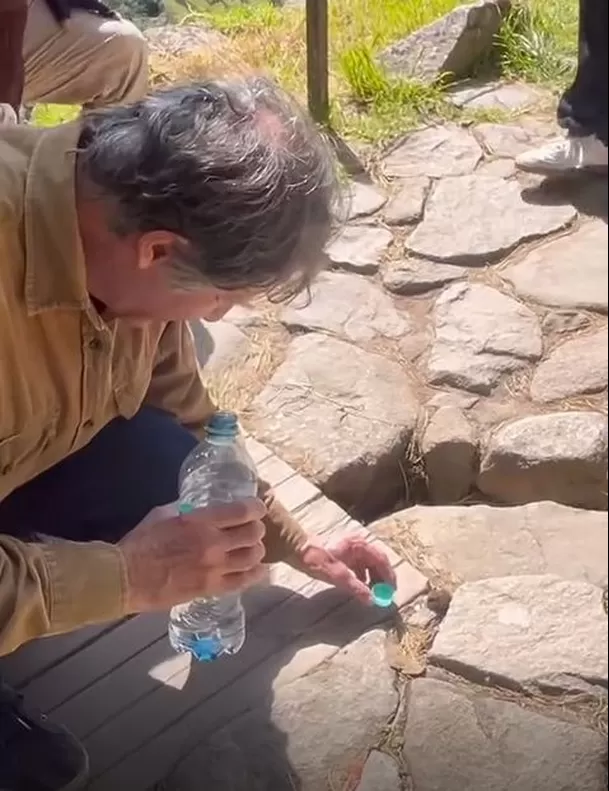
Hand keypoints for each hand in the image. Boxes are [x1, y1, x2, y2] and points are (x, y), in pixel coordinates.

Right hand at [119, 498, 266, 613]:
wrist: (125, 578)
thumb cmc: (140, 544)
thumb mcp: (162, 515)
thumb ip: (185, 511)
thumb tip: (197, 508)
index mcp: (200, 521)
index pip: (242, 511)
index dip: (256, 508)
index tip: (257, 508)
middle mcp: (213, 543)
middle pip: (253, 534)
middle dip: (256, 529)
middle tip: (252, 530)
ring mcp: (214, 568)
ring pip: (253, 558)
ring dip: (256, 551)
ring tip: (251, 550)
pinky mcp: (210, 588)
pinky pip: (243, 582)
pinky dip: (254, 575)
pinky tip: (257, 571)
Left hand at [296, 535, 395, 603]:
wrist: (296, 549)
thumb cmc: (316, 559)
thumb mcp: (336, 575)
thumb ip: (355, 587)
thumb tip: (371, 600)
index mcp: (359, 545)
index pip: (381, 560)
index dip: (388, 576)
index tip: (391, 591)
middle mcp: (358, 544)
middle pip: (377, 562)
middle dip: (382, 578)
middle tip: (384, 595)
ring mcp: (351, 549)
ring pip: (369, 564)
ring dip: (373, 578)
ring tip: (373, 593)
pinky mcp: (344, 555)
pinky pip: (360, 566)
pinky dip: (364, 577)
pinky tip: (360, 587)